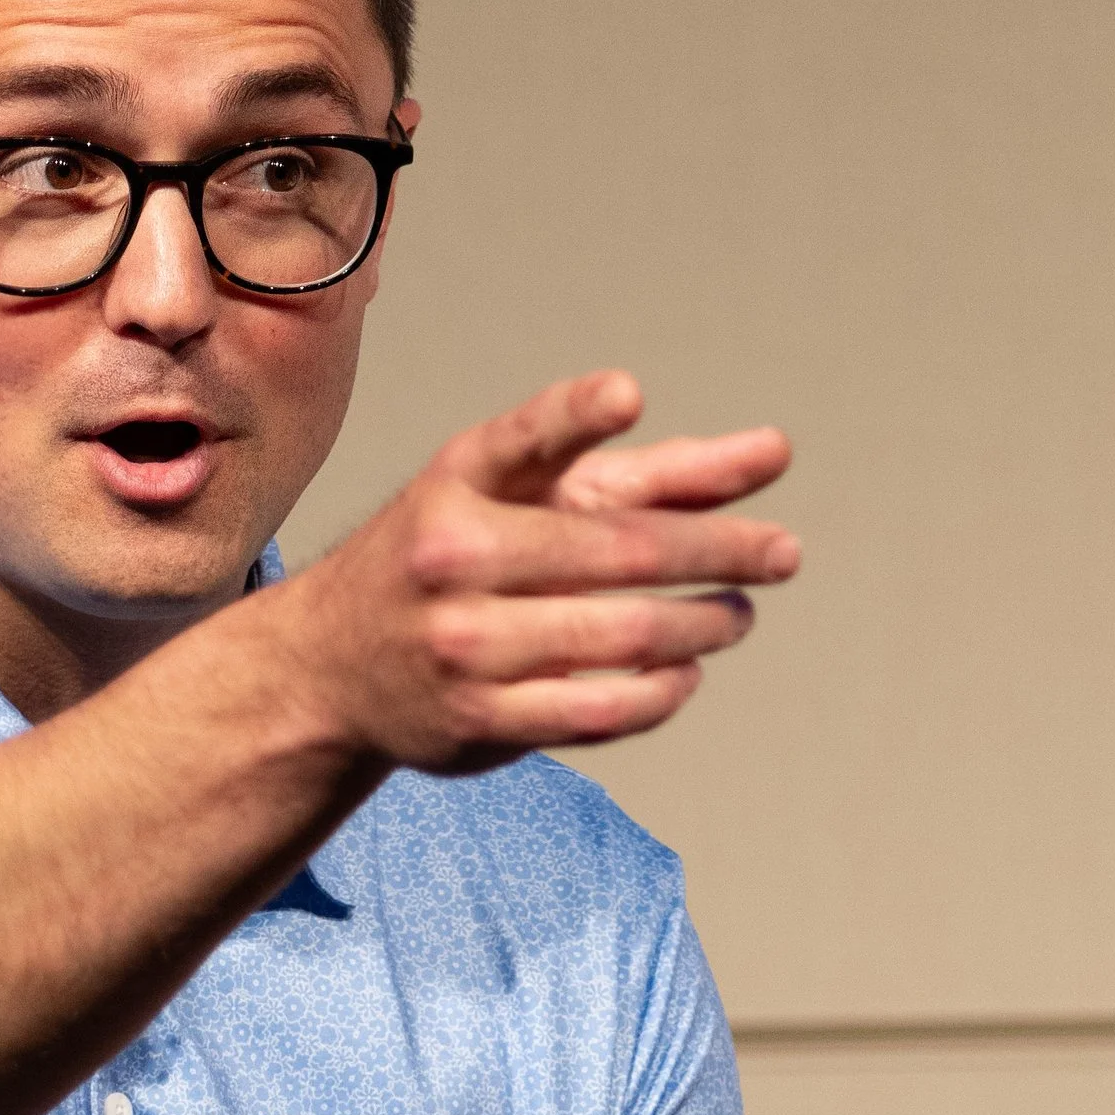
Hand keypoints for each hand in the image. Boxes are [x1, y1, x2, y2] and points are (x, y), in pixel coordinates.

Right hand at [285, 369, 796, 771]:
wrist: (331, 667)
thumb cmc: (453, 555)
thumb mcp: (523, 494)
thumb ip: (649, 473)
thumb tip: (772, 455)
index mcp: (458, 483)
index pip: (523, 439)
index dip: (575, 412)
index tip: (627, 393)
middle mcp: (452, 560)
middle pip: (617, 551)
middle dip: (719, 550)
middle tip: (782, 554)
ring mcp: (464, 646)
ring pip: (619, 636)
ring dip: (702, 625)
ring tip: (735, 613)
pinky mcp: (478, 720)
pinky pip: (598, 711)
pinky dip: (660, 691)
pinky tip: (687, 671)